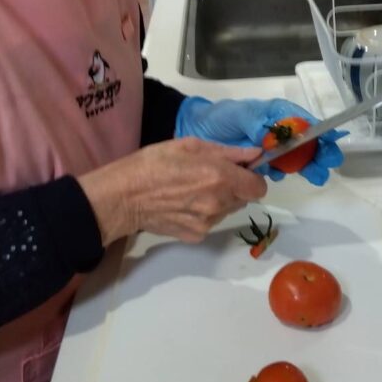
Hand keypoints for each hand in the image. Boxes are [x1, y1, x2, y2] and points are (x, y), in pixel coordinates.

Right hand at [79, 139, 267, 245]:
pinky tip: (182, 204)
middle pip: (244, 199)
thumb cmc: (154, 163)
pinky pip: (210, 222)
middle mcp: (219, 203)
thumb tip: (255, 154)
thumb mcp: (190, 146)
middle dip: (234, 187)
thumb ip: (228, 152)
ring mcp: (208, 223)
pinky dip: (204, 213)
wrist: (123, 197)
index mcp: (220, 177)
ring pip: (227, 211)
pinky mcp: (196, 236)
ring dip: (219, 200)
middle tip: (209, 177)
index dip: (252, 177)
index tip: (240, 171)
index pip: (259, 187)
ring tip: (191, 190)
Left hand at [175, 97, 345, 185]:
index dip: (320, 133)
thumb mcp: (240, 115)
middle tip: (325, 165)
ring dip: (307, 166)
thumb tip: (275, 136)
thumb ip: (258, 123)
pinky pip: (278, 169)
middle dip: (318, 154)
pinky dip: (284, 172)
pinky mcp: (260, 165)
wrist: (196, 131)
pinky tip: (284, 175)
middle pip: (306, 143)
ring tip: (315, 175)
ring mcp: (271, 150)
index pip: (304, 123)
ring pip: (296, 158)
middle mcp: (278, 133)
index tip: (331, 143)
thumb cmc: (220, 118)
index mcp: (277, 115)